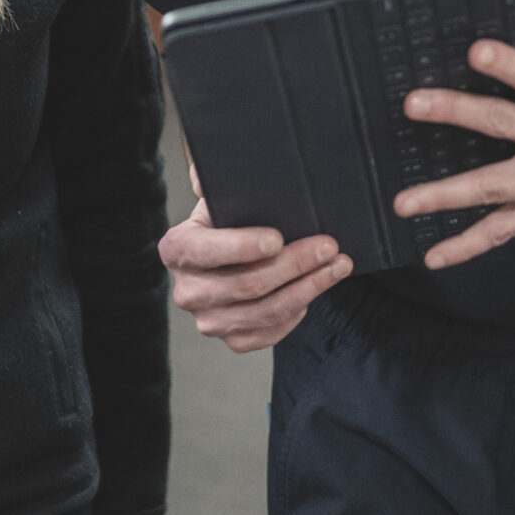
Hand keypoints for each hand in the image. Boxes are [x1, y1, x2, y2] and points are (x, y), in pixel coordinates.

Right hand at [157, 160, 351, 351]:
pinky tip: (315, 288)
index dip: (243, 247)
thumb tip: (206, 174)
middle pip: (247, 284)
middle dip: (295, 264)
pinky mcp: (233, 339)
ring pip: (266, 311)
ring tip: (337, 266)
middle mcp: (187, 291)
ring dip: (309, 288)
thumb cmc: (228, 220)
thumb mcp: (219, 194)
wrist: (229, 256)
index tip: (278, 238)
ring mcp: (209, 320)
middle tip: (329, 246)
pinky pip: (271, 332)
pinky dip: (298, 311)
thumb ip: (213, 178)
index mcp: (176, 249)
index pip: (207, 251)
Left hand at [396, 12, 514, 269]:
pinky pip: (504, 231)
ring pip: (494, 188)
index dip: (506, 64)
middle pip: (504, 125)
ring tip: (405, 201)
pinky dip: (468, 246)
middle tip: (414, 105)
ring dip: (447, 194)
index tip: (474, 53)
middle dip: (457, 113)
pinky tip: (435, 254)